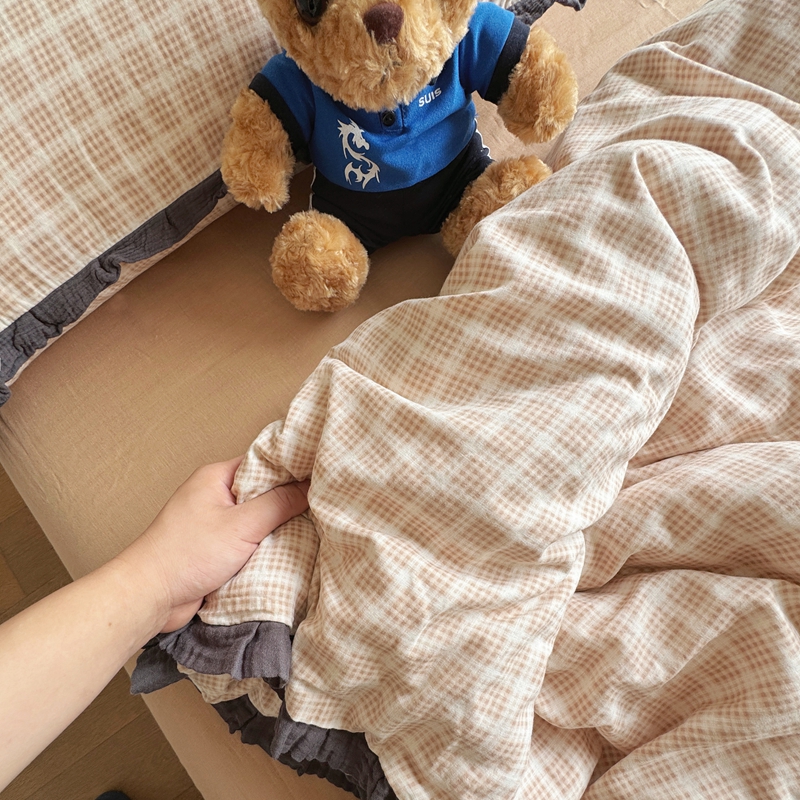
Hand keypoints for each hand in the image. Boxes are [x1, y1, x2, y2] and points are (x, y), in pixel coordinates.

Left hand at [115, 457, 308, 631]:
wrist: (150, 596)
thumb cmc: (187, 554)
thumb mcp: (242, 526)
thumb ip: (280, 504)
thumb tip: (312, 486)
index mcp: (216, 476)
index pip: (264, 461)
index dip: (293, 468)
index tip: (322, 476)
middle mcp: (214, 494)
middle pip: (263, 490)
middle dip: (288, 501)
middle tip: (321, 506)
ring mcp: (214, 522)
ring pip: (257, 518)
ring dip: (276, 527)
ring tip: (310, 529)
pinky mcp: (215, 547)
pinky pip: (248, 540)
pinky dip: (264, 546)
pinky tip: (287, 551)